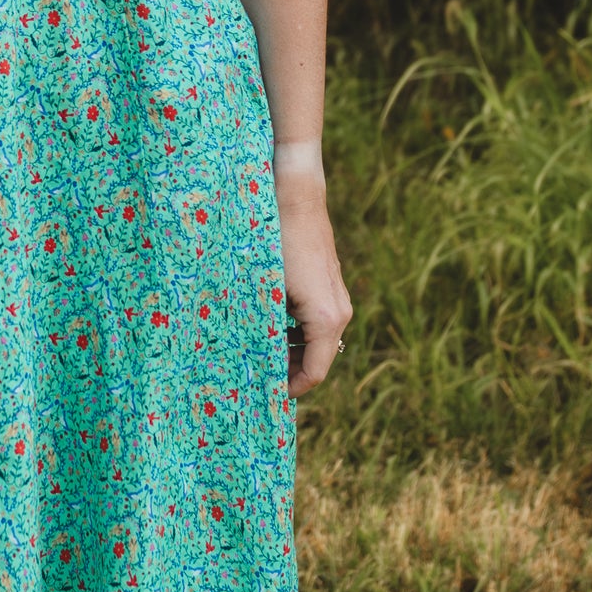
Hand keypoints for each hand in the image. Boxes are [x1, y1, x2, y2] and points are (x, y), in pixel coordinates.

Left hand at [275, 146, 351, 397]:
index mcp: (325, 319)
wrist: (294, 195)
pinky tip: (266, 326)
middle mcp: (339, 312)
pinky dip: (294, 331)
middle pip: (316, 360)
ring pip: (315, 341)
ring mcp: (337, 297)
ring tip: (255, 354)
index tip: (262, 396)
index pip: (314, 374)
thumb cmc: (274, 241)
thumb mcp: (264, 291)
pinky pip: (315, 321)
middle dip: (287, 372)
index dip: (288, 390)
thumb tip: (252, 363)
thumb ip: (264, 330)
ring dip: (288, 351)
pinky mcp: (330, 285)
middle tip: (253, 379)